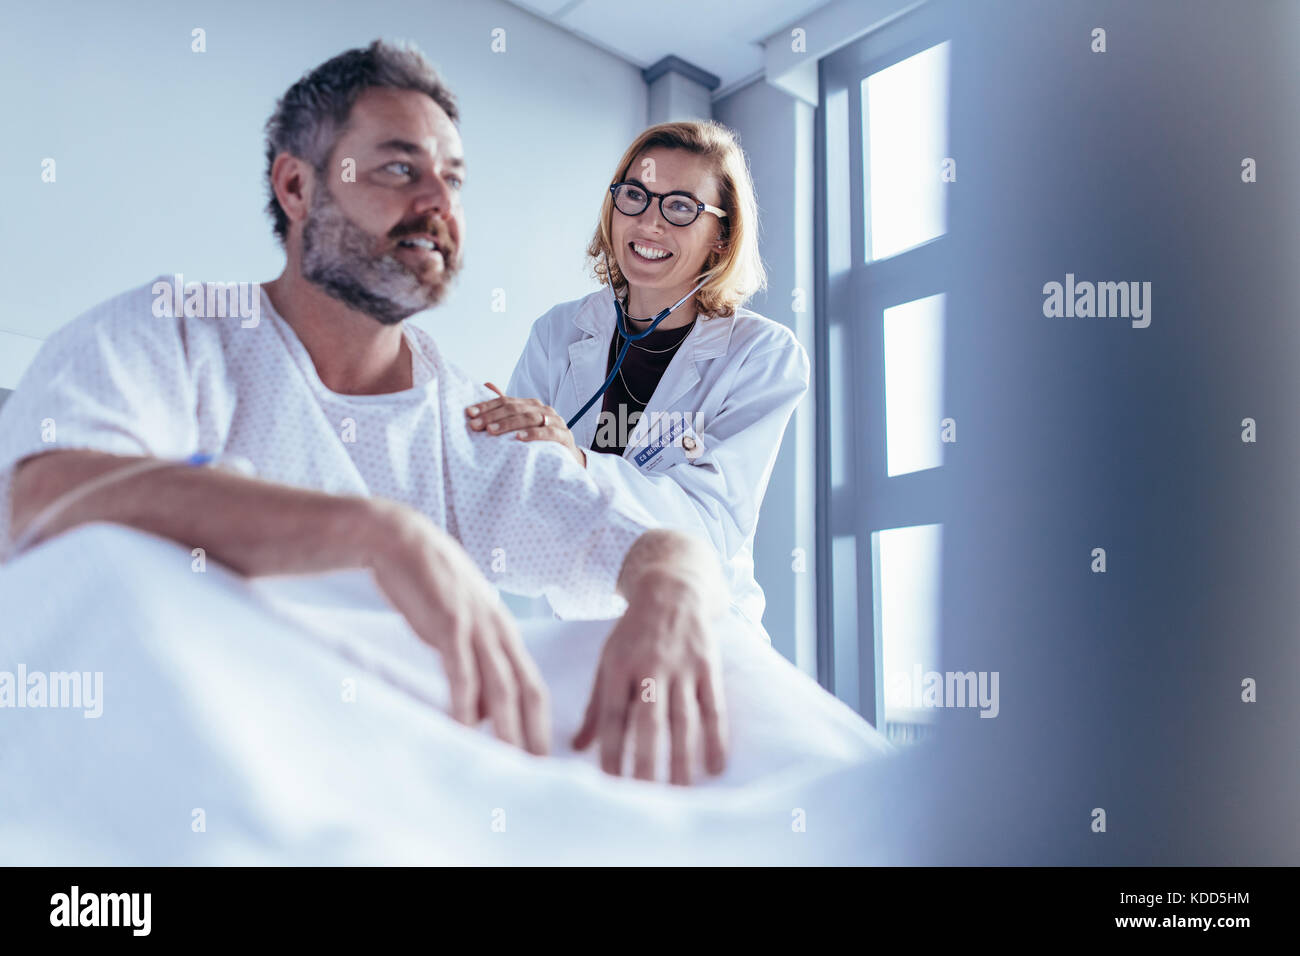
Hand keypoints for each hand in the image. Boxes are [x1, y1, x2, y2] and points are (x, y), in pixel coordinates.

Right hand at [364, 499, 549, 755]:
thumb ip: (475, 660)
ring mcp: (476, 626)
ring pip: (501, 686)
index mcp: (504, 631)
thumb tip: (482, 707)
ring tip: (509, 761)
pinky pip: (462, 671)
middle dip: (535, 733)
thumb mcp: (461, 622)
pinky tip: (463, 727)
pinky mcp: (449, 622)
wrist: (401, 539)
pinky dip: (465, 703)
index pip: (533, 684)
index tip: (543, 756)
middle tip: (537, 771)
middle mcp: (498, 630)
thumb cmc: (428, 584)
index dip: (541, 722)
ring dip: (506, 727)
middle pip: (528, 690)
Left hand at [466, 383, 585, 467]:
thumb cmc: (540, 440)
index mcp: (531, 404)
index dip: (487, 406)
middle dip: (493, 416)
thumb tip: (486, 384)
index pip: (506, 401)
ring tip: (491, 431)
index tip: (470, 414)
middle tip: (475, 425)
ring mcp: (555, 421)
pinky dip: (533, 434)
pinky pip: (548, 432)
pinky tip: (519, 438)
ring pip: (530, 418)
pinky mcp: (564, 436)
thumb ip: (505, 407)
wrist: (567, 456)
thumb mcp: (521, 424)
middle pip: (515, 408)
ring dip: (509, 424)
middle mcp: (543, 409)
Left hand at [572, 569, 726, 784]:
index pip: (614, 716)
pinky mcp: (708, 667)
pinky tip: (714, 767)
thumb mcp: (607, 660)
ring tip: (680, 793)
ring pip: (683, 720)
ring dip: (682, 759)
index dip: (612, 751)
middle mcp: (651, 667)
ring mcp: (683, 667)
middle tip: (645, 800)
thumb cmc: (634, 634)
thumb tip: (577, 748)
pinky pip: (713, 708)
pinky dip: (716, 738)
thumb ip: (596, 706)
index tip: (609, 785)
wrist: (673, 589)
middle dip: (647, 762)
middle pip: (649, 723)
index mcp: (619, 666)